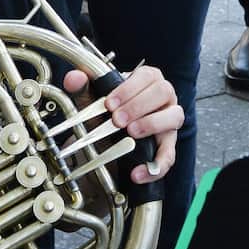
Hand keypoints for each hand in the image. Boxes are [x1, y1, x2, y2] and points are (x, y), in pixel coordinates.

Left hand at [62, 64, 181, 184]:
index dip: (128, 88)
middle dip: (138, 105)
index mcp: (148, 80)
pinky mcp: (168, 145)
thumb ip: (83, 87)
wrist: (107, 139)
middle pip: (163, 91)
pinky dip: (155, 165)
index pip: (147, 75)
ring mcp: (169, 120)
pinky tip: (137, 172)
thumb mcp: (94, 100)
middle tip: (117, 120)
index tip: (109, 103)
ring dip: (152, 124)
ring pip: (174, 116)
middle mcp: (163, 97)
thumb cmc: (108, 112)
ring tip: (131, 132)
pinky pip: (169, 155)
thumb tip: (74, 78)